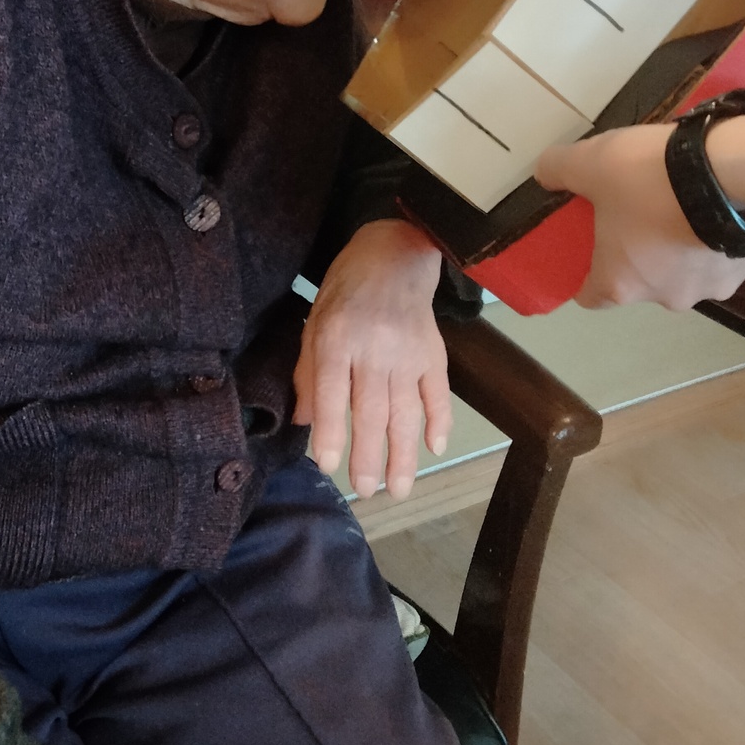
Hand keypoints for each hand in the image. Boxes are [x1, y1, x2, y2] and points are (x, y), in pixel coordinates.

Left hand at [293, 219, 448, 499]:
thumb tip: (304, 421)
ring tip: (398, 488)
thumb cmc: (346, 289)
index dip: (330, 430)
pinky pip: (439, 392)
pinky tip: (436, 448)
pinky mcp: (434, 352)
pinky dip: (440, 421)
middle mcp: (374, 347)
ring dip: (403, 454)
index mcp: (337, 337)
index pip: (332, 390)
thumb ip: (308, 371)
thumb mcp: (315, 321)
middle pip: (370, 410)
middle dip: (368, 456)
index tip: (328, 466)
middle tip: (365, 492)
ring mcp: (408, 352)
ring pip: (406, 411)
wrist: (396, 253)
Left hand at [537, 127, 744, 310]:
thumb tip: (544, 174)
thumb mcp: (590, 161)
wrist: (734, 171)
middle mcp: (666, 298)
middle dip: (640, 250)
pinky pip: (723, 255)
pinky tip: (720, 204)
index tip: (591, 244)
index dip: (586, 272)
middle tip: (641, 207)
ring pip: (686, 270)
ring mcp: (712, 287)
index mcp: (620, 284)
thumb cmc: (649, 178)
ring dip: (682, 246)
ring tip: (686, 202)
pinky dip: (717, 237)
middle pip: (642, 280)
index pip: (591, 296)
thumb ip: (558, 168)